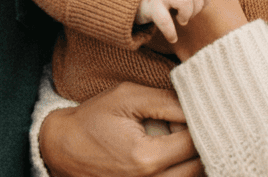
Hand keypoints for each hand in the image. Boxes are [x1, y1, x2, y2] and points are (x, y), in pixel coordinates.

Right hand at [39, 82, 202, 176]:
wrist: (61, 148)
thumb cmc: (93, 120)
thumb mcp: (127, 98)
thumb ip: (166, 101)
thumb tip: (199, 105)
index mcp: (146, 158)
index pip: (194, 143)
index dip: (204, 123)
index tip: (205, 109)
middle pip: (200, 168)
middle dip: (206, 143)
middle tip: (204, 123)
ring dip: (196, 159)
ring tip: (190, 138)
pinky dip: (183, 169)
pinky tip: (179, 153)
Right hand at [137, 0, 210, 43]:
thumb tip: (202, 0)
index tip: (196, 6)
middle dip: (195, 10)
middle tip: (184, 15)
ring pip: (186, 1)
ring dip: (186, 15)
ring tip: (180, 20)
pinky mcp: (149, 5)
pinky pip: (165, 19)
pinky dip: (171, 32)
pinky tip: (172, 38)